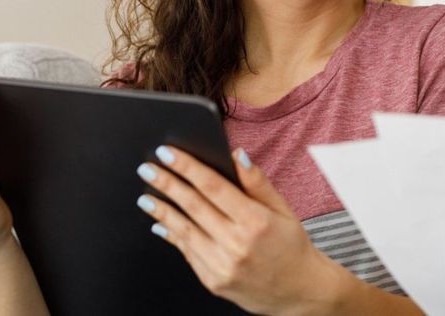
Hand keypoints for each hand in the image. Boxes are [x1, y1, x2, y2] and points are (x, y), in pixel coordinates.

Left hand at [136, 145, 342, 315]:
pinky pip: (188, 253)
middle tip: (147, 169)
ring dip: (161, 211)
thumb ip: (257, 182)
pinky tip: (161, 222)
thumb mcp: (282, 209)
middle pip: (193, 206)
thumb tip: (237, 155)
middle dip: (166, 184)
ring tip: (146, 195)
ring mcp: (223, 266)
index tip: (167, 153)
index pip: (213, 187)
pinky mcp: (214, 281)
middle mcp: (237, 244)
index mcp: (255, 221)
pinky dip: (172, 236)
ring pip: (184, 231)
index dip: (187, 167)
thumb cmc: (291, 246)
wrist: (298, 291)